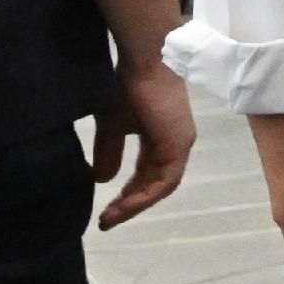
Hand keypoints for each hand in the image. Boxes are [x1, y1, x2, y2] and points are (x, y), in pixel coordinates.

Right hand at [89, 59, 194, 227]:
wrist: (142, 63)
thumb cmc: (127, 88)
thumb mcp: (112, 127)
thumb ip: (109, 152)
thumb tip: (102, 180)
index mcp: (161, 140)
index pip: (147, 175)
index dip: (128, 194)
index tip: (106, 210)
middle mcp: (175, 145)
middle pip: (155, 185)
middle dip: (130, 204)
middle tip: (106, 220)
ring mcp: (180, 145)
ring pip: (161, 187)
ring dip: (136, 204)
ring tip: (111, 217)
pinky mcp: (180, 145)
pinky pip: (165, 180)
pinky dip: (145, 195)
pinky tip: (125, 205)